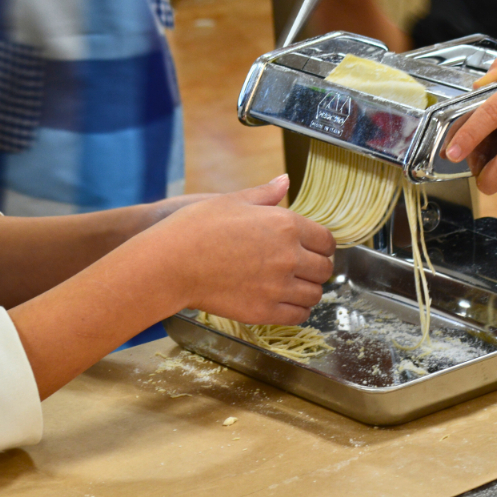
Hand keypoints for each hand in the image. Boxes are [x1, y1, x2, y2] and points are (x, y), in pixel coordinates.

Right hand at [157, 175, 335, 324]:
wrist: (170, 263)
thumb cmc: (196, 227)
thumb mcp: (232, 201)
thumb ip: (265, 194)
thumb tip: (284, 181)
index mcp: (286, 225)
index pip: (326, 240)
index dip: (322, 245)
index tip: (314, 248)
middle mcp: (289, 256)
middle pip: (324, 269)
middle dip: (317, 268)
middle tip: (303, 268)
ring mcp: (278, 286)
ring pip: (314, 295)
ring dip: (308, 290)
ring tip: (293, 286)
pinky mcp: (264, 311)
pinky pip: (297, 316)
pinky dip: (296, 311)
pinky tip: (285, 303)